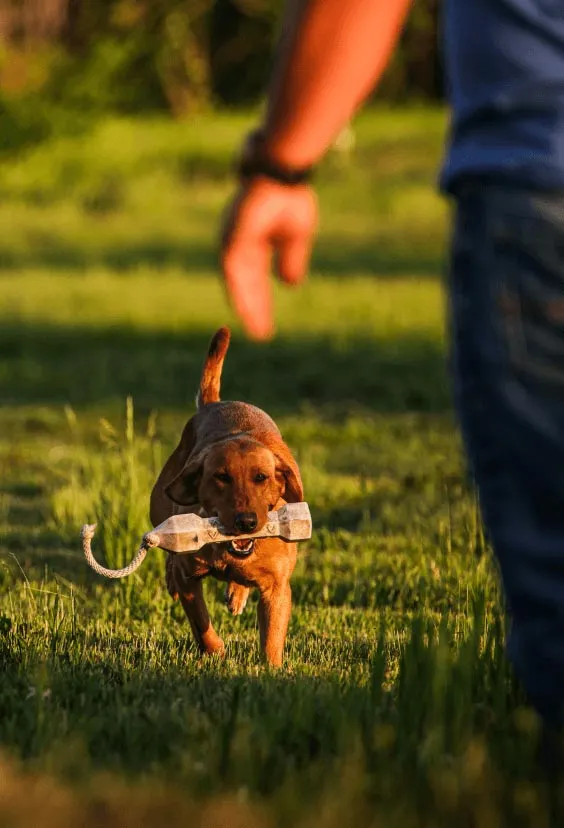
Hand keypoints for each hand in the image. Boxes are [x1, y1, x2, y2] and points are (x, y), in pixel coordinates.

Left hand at [220, 177, 317, 339]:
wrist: (282, 171)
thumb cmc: (289, 196)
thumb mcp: (296, 236)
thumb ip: (291, 259)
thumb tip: (289, 284)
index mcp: (253, 242)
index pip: (255, 278)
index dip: (261, 301)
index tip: (266, 323)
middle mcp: (239, 244)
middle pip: (245, 284)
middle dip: (254, 309)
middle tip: (261, 334)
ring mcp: (232, 240)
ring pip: (237, 282)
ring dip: (247, 306)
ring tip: (257, 329)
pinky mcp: (232, 237)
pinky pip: (233, 271)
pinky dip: (239, 290)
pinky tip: (246, 308)